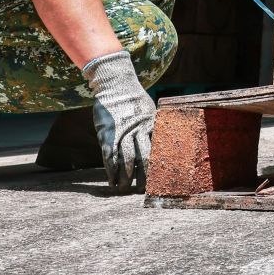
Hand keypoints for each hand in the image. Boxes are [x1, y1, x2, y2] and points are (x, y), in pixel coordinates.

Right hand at [80, 51, 155, 189]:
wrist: (116, 83)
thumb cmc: (134, 100)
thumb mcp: (150, 111)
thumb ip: (155, 127)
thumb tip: (166, 142)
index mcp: (151, 125)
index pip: (157, 150)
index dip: (158, 167)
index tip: (160, 181)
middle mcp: (138, 130)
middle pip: (143, 159)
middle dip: (143, 177)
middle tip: (143, 191)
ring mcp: (122, 132)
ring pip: (126, 160)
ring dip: (126, 177)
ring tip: (125, 189)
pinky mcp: (107, 133)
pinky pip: (109, 156)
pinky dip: (110, 171)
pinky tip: (112, 181)